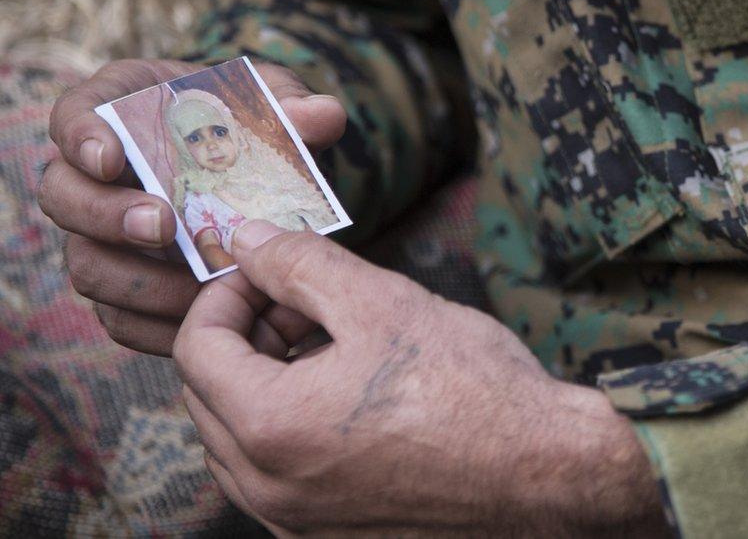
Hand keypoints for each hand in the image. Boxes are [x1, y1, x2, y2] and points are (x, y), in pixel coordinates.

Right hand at [38, 58, 346, 355]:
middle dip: (106, 215)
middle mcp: (93, 178)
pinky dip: (158, 327)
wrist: (255, 181)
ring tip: (198, 288)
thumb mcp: (271, 107)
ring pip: (87, 266)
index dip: (82, 137)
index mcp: (118, 113)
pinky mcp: (124, 292)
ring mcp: (102, 239)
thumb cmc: (250, 128)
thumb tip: (322, 115)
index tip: (110, 156)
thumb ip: (289, 104)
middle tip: (163, 227)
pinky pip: (120, 319)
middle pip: (62, 196)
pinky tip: (204, 324)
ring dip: (138, 282)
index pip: (73, 117)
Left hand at [174, 220, 666, 535]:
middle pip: (208, 396)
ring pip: (238, 439)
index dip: (224, 294)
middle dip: (243, 336)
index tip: (263, 272)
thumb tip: (246, 239)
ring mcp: (297, 522)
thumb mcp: (382, 303)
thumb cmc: (476, 392)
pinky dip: (288, 427)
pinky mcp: (327, 537)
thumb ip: (298, 264)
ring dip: (262, 382)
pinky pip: (276, 475)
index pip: (197, 348)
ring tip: (326, 346)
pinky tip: (344, 397)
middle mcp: (270, 490)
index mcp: (270, 429)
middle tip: (298, 304)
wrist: (550, 478)